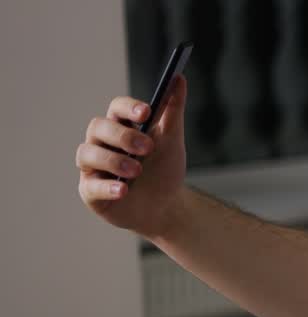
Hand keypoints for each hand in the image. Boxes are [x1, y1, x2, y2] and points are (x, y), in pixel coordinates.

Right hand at [76, 74, 188, 237]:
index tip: (146, 112)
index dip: (128, 108)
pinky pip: (90, 186)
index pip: (116, 108)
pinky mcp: (90, 191)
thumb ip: (173, 111)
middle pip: (98, 127)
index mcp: (121, 126)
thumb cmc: (163, 169)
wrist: (165, 207)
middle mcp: (101, 143)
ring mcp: (93, 167)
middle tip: (147, 147)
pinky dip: (107, 187)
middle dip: (122, 136)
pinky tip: (123, 189)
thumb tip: (179, 78)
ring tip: (138, 171)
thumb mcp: (172, 140)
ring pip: (88, 154)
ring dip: (114, 160)